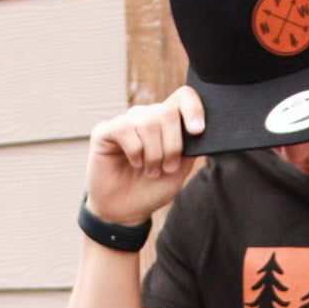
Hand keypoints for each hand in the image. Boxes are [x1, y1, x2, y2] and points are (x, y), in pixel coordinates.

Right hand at [85, 86, 205, 227]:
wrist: (126, 210)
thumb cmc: (152, 188)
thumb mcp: (179, 170)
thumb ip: (190, 149)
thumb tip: (202, 131)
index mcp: (167, 123)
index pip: (183, 97)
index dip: (193, 108)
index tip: (197, 131)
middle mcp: (147, 117)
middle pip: (167, 113)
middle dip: (172, 146)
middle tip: (167, 168)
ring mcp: (126, 121)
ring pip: (148, 123)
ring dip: (154, 154)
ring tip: (150, 171)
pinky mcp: (106, 130)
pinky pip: (126, 129)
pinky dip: (135, 152)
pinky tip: (134, 163)